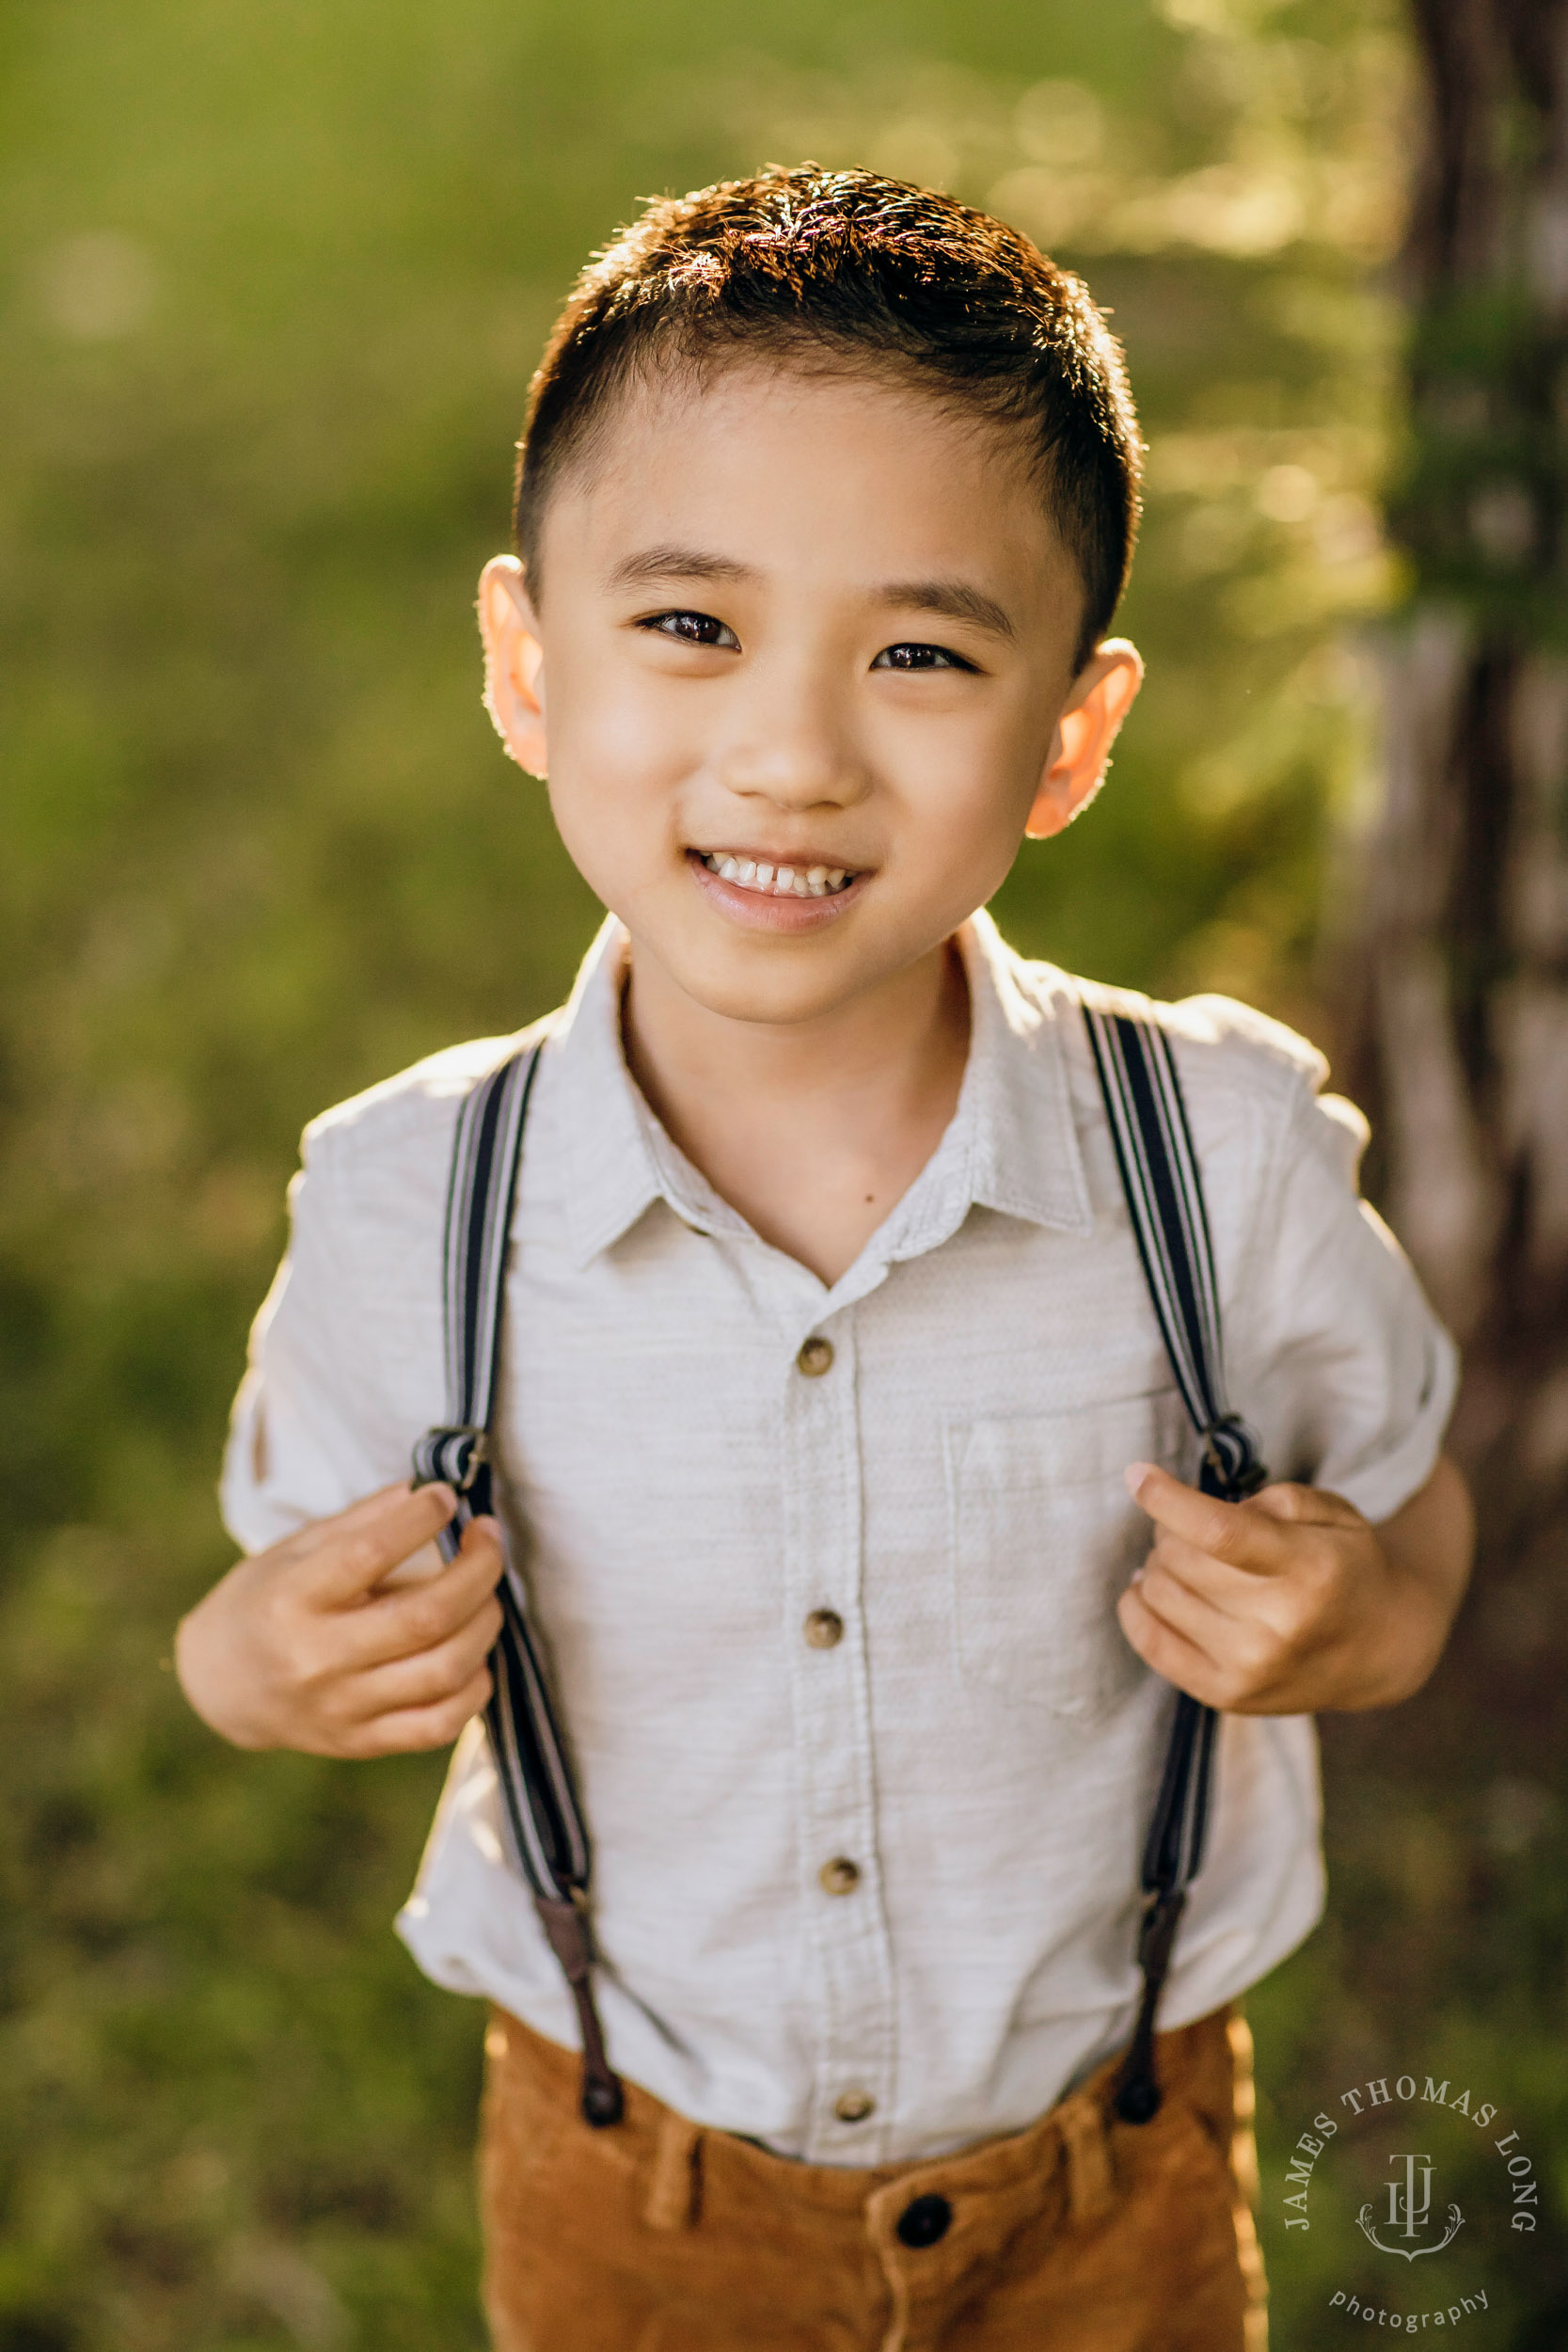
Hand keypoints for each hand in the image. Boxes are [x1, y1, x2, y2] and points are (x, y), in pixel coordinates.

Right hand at [175, 1482, 504, 1755]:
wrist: (221, 1684)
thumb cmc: (267, 1600)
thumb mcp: (296, 1549)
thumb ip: (363, 1520)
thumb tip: (429, 1488)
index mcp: (292, 1600)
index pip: (369, 1554)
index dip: (421, 1518)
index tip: (446, 1498)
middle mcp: (316, 1659)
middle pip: (425, 1617)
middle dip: (478, 1569)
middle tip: (489, 1539)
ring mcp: (341, 1708)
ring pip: (443, 1671)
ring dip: (485, 1624)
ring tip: (488, 1594)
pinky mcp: (361, 1742)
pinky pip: (439, 1724)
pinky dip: (474, 1688)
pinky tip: (475, 1655)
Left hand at [1116, 1455, 1471, 1714]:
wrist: (1381, 1649)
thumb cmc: (1346, 1567)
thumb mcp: (1333, 1514)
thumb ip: (1272, 1499)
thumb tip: (1200, 1511)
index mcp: (1310, 1569)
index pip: (1218, 1532)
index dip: (1166, 1499)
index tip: (1137, 1474)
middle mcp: (1279, 1625)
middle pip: (1180, 1559)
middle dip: (1171, 1530)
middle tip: (1188, 1528)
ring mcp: (1250, 1668)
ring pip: (1157, 1592)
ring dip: (1159, 1565)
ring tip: (1186, 1561)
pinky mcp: (1226, 1696)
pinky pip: (1149, 1641)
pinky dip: (1136, 1606)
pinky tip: (1151, 1588)